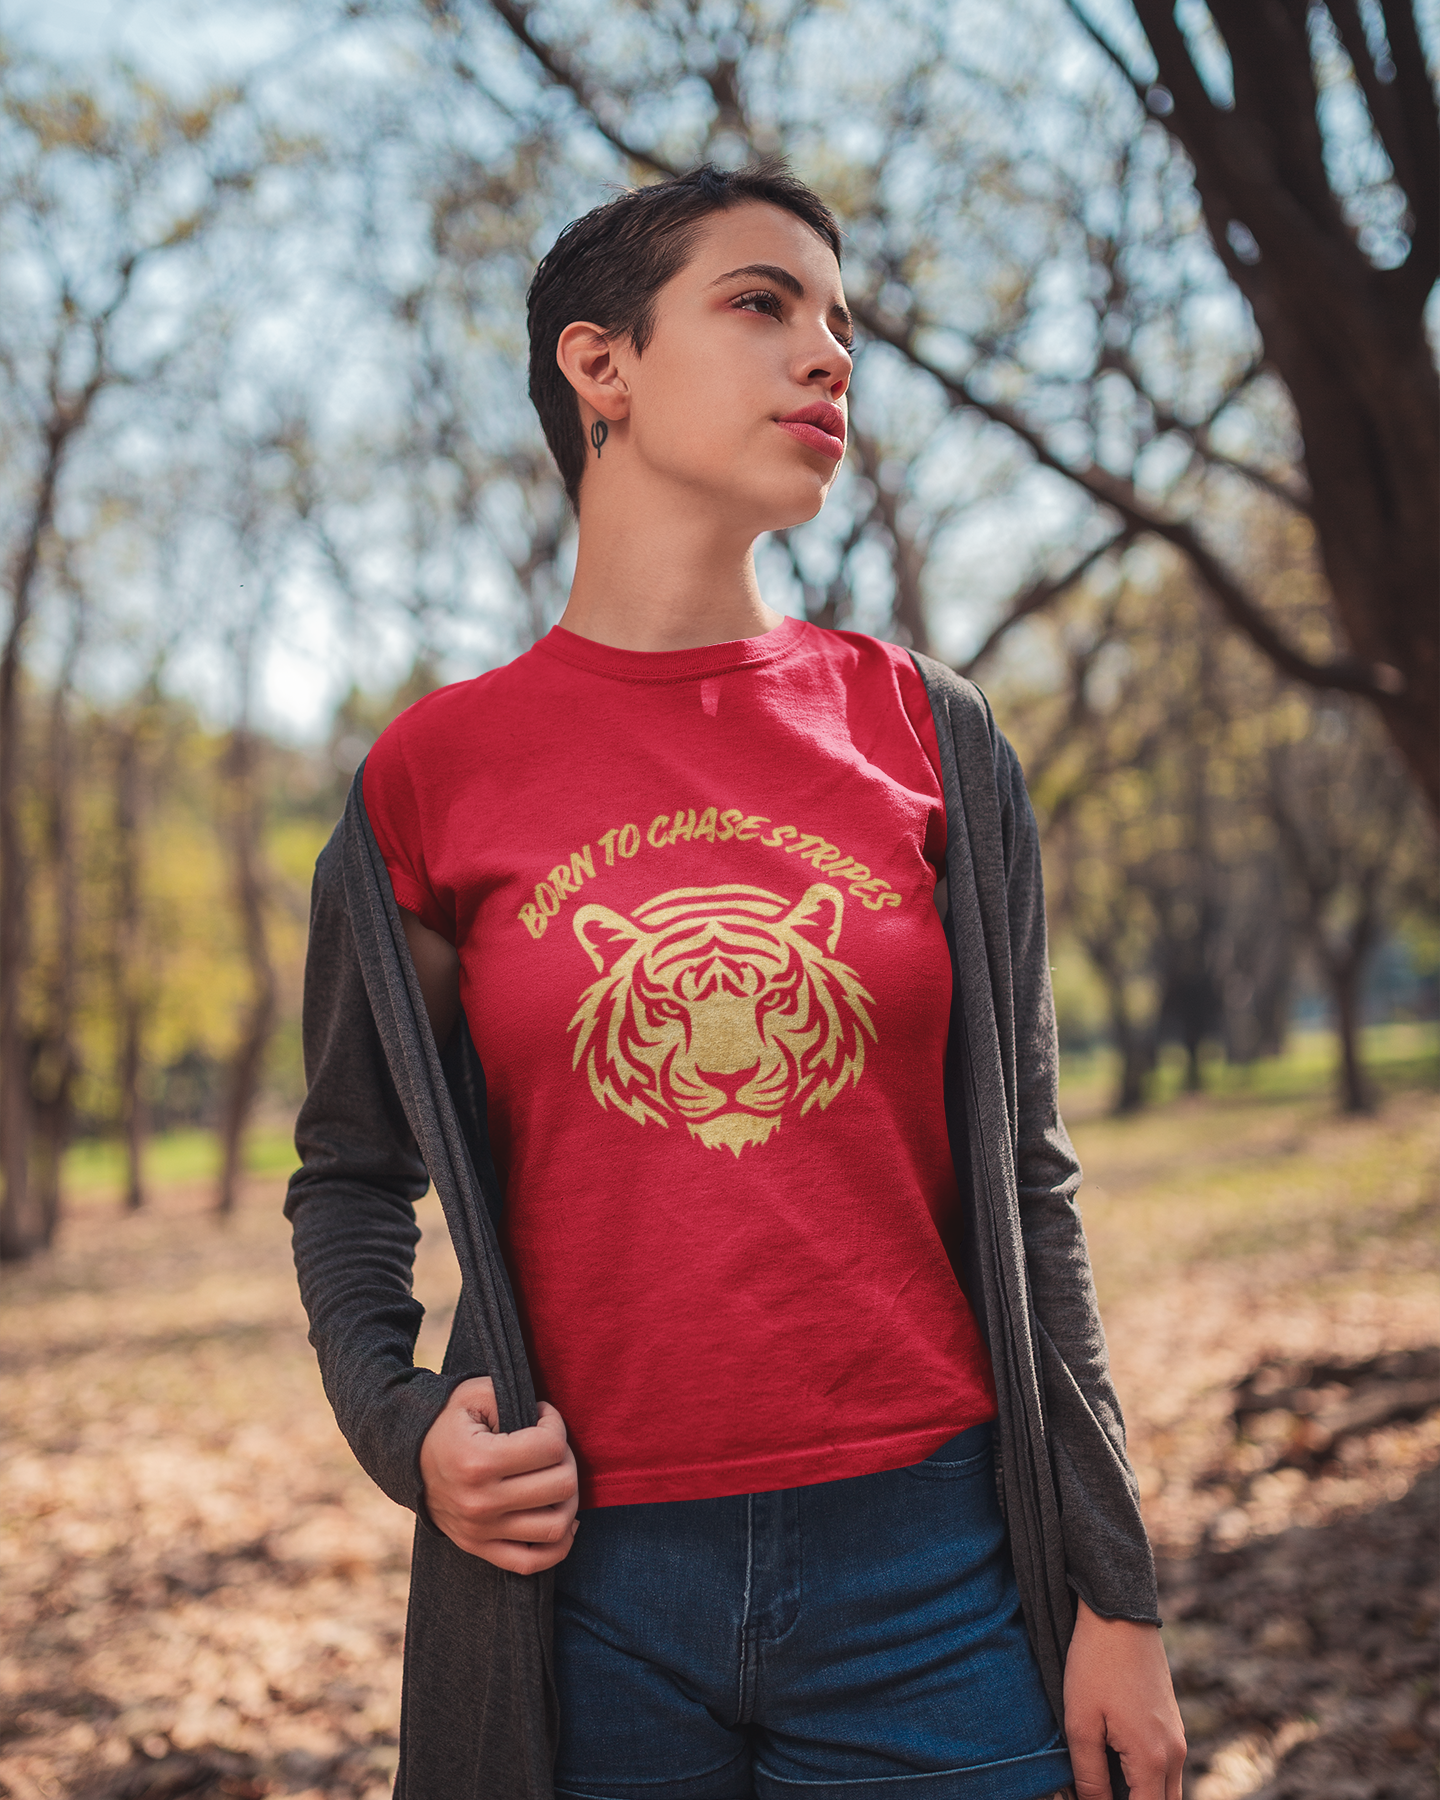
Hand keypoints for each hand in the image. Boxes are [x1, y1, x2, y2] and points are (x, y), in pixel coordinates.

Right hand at [419, 1376, 579, 1573]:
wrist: (407, 1458)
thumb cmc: (448, 1422)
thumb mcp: (475, 1394)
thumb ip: (513, 1397)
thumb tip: (548, 1422)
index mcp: (479, 1462)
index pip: (550, 1447)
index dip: (555, 1423)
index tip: (542, 1416)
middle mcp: (481, 1503)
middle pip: (561, 1486)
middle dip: (566, 1459)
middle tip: (551, 1447)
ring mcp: (481, 1531)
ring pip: (555, 1527)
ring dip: (569, 1500)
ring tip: (555, 1478)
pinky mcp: (480, 1548)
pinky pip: (532, 1563)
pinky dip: (558, 1545)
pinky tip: (564, 1519)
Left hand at [1063, 1598, 1185, 1799]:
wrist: (1119, 1612)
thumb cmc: (1095, 1665)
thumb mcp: (1081, 1723)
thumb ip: (1090, 1777)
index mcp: (1153, 1760)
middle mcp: (1174, 1754)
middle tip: (1101, 1794)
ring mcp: (1177, 1737)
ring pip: (1167, 1790)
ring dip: (1141, 1795)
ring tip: (1106, 1784)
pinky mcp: (1172, 1723)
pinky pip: (1166, 1767)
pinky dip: (1147, 1779)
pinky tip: (1115, 1767)